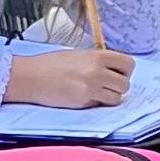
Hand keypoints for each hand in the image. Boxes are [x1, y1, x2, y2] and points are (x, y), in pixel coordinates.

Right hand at [7, 45, 135, 107]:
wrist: (31, 76)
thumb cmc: (51, 64)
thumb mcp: (79, 55)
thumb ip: (99, 61)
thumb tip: (115, 71)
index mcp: (97, 56)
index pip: (128, 64)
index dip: (125, 71)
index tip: (118, 73)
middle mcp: (97, 72)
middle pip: (125, 84)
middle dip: (118, 86)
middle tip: (106, 85)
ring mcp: (91, 89)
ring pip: (116, 98)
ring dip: (109, 97)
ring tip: (96, 92)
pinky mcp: (83, 103)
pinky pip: (100, 105)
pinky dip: (96, 103)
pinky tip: (83, 96)